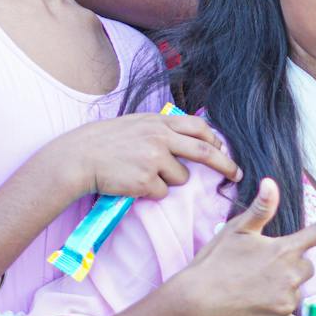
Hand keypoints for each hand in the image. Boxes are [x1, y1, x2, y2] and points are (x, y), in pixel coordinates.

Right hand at [60, 113, 240, 198]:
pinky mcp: (145, 181)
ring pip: (181, 178)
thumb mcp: (136, 124)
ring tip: (142, 174)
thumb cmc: (105, 142)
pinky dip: (151, 193)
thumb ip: (161, 128)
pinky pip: (162, 193)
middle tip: (236, 175)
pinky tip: (132, 184)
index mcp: (159, 122)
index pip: (199, 127)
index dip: (215, 140)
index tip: (224, 150)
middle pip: (205, 152)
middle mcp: (160, 138)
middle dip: (225, 164)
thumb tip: (189, 135)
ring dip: (169, 181)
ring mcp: (154, 159)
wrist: (79, 157)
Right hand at [173, 178, 315, 315]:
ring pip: (300, 290)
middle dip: (292, 264)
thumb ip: (261, 208)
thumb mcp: (238, 228)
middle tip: (261, 266)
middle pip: (307, 266)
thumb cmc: (216, 260)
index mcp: (284, 249)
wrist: (197, 299)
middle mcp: (290, 275)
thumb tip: (271, 182)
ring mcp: (286, 301)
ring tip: (254, 286)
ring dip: (287, 287)